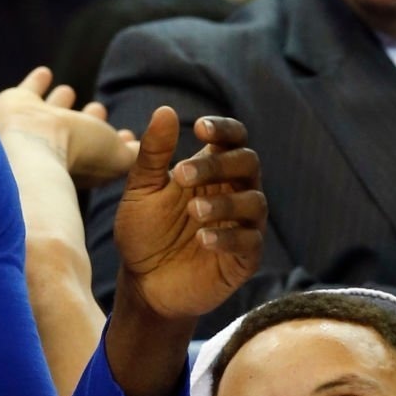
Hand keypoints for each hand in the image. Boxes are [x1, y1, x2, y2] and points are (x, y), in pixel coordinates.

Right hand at [0, 67, 138, 186]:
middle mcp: (60, 146)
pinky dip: (37, 82)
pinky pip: (30, 89)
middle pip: (78, 130)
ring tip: (68, 90)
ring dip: (61, 103)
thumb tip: (159, 155)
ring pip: (54, 111)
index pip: (104, 151)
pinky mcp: (17, 104)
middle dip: (88, 120)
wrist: (35, 148)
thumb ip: (138, 154)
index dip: (115, 142)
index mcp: (85, 163)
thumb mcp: (121, 159)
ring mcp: (36, 125)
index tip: (126, 134)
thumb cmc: (82, 156)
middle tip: (99, 109)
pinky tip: (44, 72)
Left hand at [111, 107, 266, 321]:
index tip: (199, 127)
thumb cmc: (144, 235)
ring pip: (254, 201)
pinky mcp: (245, 259)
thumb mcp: (141, 192)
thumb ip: (153, 154)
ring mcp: (243, 226)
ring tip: (193, 211)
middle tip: (182, 175)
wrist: (144, 285)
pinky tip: (202, 239)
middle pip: (248, 163)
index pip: (233, 140)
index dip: (224, 129)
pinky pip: (250, 241)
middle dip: (219, 165)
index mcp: (212, 172)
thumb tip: (165, 110)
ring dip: (224, 203)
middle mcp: (233, 194)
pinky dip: (228, 237)